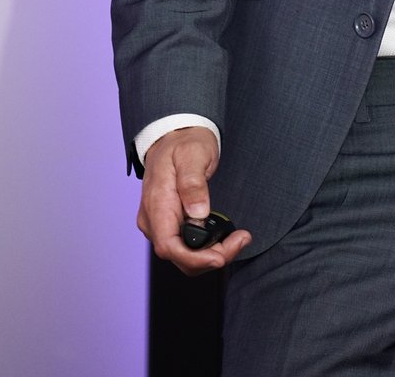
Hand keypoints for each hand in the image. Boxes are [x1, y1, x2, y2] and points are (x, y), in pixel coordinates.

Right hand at [137, 127, 250, 275]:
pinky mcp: (169, 224)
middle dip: (211, 257)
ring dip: (211, 255)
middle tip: (241, 240)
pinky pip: (185, 247)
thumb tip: (198, 214)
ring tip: (238, 238)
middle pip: (178, 256)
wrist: (175, 135)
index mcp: (156, 204)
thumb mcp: (192, 154)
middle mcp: (153, 220)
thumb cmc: (184, 142)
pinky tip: (226, 238)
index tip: (220, 256)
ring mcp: (159, 223)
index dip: (194, 258)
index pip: (168, 246)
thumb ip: (193, 184)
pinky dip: (207, 249)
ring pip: (183, 256)